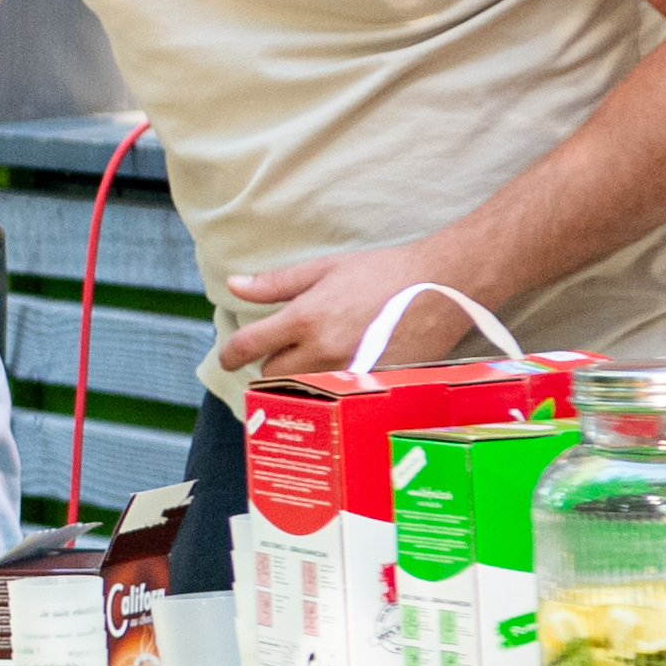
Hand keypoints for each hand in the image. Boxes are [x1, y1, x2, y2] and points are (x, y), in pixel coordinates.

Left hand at [211, 240, 507, 387]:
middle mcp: (322, 351)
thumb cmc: (381, 273)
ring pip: (302, 389)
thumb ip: (276, 284)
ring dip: (299, 377)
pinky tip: (343, 368)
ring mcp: (347, 374)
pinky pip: (335, 396)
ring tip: (315, 357)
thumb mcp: (324, 269)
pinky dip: (331, 386)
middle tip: (285, 348)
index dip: (230, 354)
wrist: (438, 289)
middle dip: (271, 363)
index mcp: (305, 319)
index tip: (227, 357)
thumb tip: (234, 286)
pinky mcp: (370, 387)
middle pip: (272, 374)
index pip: (249, 346)